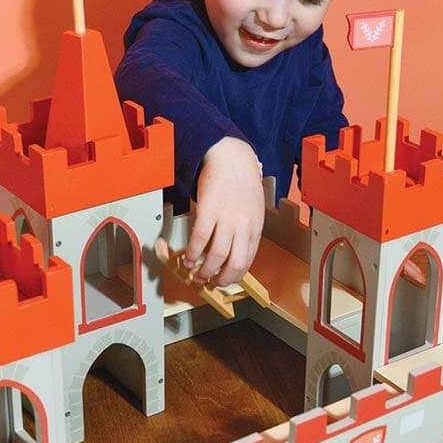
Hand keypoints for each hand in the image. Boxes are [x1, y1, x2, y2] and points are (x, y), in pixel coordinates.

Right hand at [186, 137, 264, 286]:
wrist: (231, 158)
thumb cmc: (242, 183)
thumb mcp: (253, 211)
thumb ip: (246, 231)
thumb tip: (234, 252)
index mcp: (255, 229)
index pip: (247, 262)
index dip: (233, 276)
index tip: (223, 281)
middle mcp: (243, 226)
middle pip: (234, 264)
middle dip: (221, 280)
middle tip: (210, 283)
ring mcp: (226, 219)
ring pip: (216, 256)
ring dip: (204, 270)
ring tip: (197, 274)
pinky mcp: (209, 211)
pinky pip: (199, 239)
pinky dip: (192, 253)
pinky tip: (187, 258)